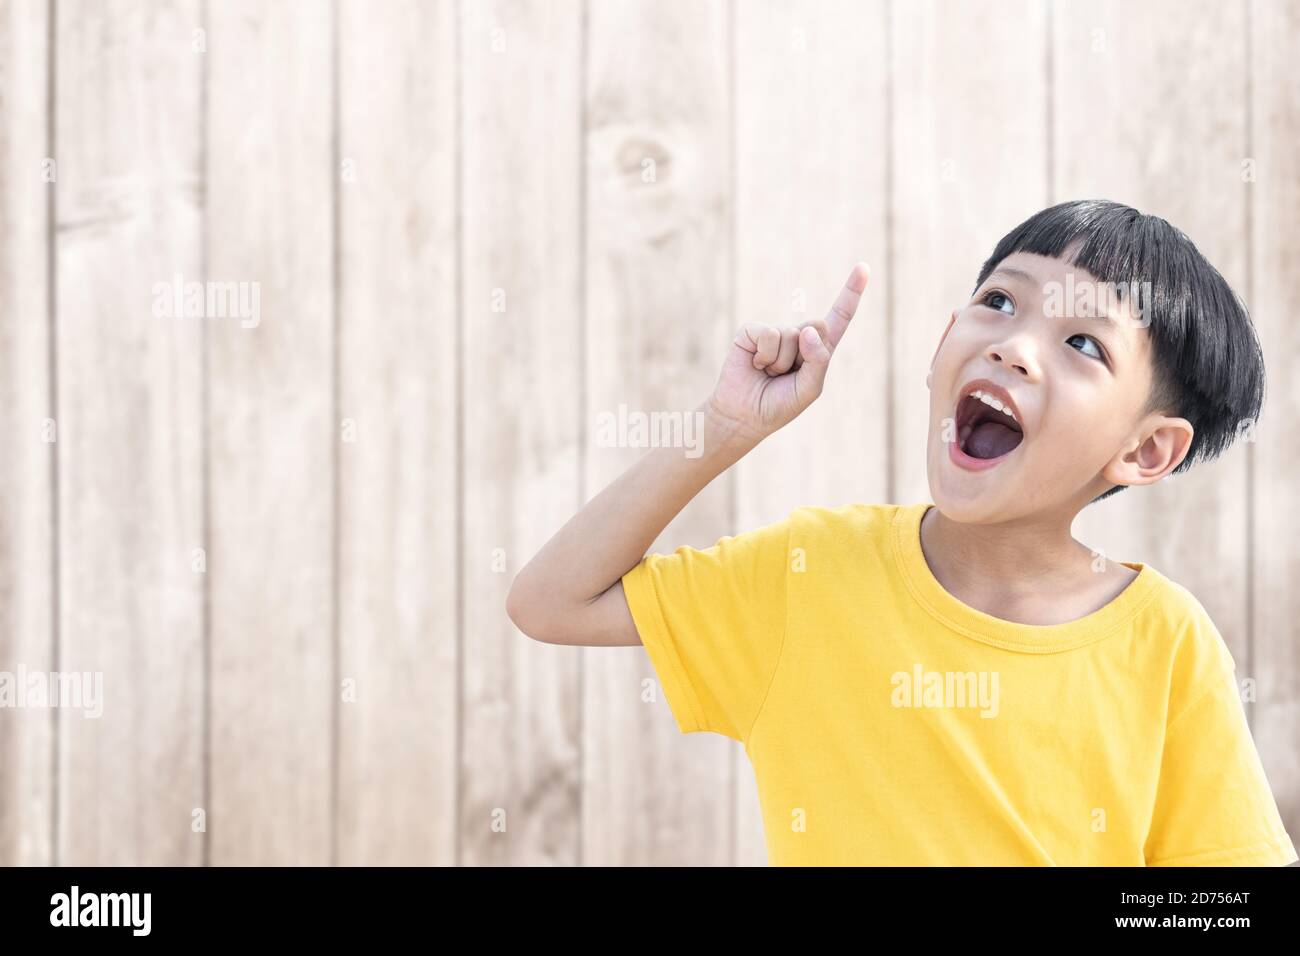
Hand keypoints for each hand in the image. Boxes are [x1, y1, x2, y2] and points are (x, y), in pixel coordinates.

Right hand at [706, 262, 868, 442]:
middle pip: (817, 324)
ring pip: (791, 334)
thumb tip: (808, 329)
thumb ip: (818, 361)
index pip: (839, 318)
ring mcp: (774, 332)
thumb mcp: (809, 389)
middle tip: (786, 373)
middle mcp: (797, 336)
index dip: (851, 293)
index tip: (863, 267)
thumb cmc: (778, 405)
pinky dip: (764, 356)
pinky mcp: (752, 332)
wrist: (743, 416)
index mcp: (817, 349)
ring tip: (768, 374)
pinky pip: (769, 334)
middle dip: (805, 352)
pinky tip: (755, 366)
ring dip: (780, 362)